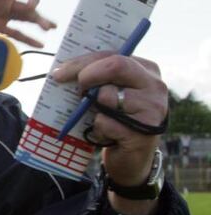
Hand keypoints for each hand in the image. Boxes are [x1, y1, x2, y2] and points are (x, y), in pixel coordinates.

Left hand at [0, 0, 55, 46]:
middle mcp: (4, 4)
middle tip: (48, 26)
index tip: (31, 4)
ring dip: (38, 25)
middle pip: (28, 8)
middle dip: (39, 15)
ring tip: (49, 30)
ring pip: (25, 21)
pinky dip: (27, 39)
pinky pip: (15, 35)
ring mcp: (1, 18)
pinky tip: (38, 44)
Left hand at [53, 52, 167, 214]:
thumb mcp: (110, 92)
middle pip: (115, 66)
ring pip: (107, 96)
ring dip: (93, 109)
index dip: (82, 62)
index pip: (113, 55)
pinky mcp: (143, 132)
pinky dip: (98, 129)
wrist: (131, 158)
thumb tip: (62, 69)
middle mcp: (155, 86)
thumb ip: (98, 77)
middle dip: (86, 75)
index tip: (59, 73)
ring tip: (100, 117)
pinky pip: (106, 122)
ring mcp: (153, 109)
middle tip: (74, 88)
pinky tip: (107, 134)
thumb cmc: (116, 119)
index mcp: (146, 70)